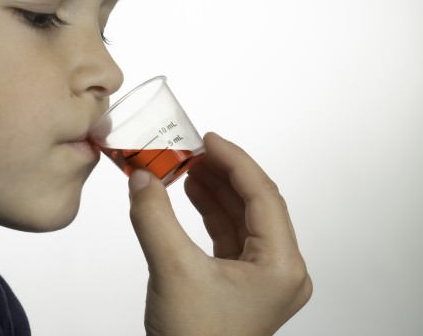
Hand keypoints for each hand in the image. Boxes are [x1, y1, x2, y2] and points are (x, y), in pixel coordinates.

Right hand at [128, 132, 311, 335]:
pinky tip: (191, 194)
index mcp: (280, 266)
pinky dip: (209, 213)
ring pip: (241, 218)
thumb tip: (141, 178)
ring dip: (214, 190)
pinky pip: (229, 236)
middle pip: (255, 204)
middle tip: (193, 149)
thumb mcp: (172, 271)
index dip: (235, 161)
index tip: (210, 139)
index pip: (263, 196)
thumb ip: (155, 217)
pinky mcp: (240, 283)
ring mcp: (261, 278)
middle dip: (222, 173)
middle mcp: (279, 271)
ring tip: (186, 166)